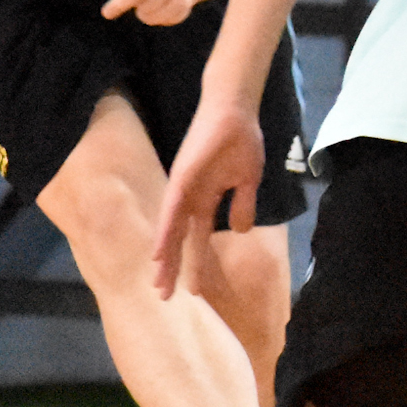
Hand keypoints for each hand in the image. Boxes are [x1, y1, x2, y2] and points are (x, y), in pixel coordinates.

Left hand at [150, 99, 265, 297]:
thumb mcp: (247, 179)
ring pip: (169, 230)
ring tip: (159, 283)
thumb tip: (241, 230)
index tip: (193, 291)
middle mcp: (188, 198)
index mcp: (205, 200)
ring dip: (164, 257)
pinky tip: (159, 252)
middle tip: (164, 297)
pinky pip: (171, 210)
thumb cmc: (241, 140)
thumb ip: (242, 205)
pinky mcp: (183, 177)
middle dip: (172, 268)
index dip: (193, 263)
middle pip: (177, 239)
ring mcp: (183, 188)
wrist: (236, 109)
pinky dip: (165, 232)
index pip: (195, 238)